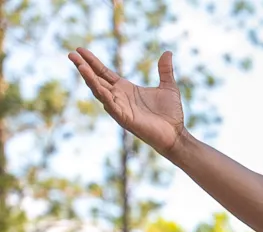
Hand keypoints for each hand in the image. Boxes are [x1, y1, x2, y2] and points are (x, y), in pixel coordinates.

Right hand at [68, 47, 186, 157]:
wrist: (177, 135)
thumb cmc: (171, 115)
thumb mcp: (168, 87)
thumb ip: (164, 70)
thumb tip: (168, 53)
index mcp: (126, 89)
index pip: (104, 73)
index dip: (92, 61)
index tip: (80, 49)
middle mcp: (119, 98)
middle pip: (96, 80)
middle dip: (83, 67)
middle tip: (70, 53)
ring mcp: (120, 108)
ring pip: (99, 91)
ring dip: (88, 78)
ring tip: (78, 65)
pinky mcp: (124, 118)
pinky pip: (109, 104)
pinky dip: (101, 93)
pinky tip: (93, 83)